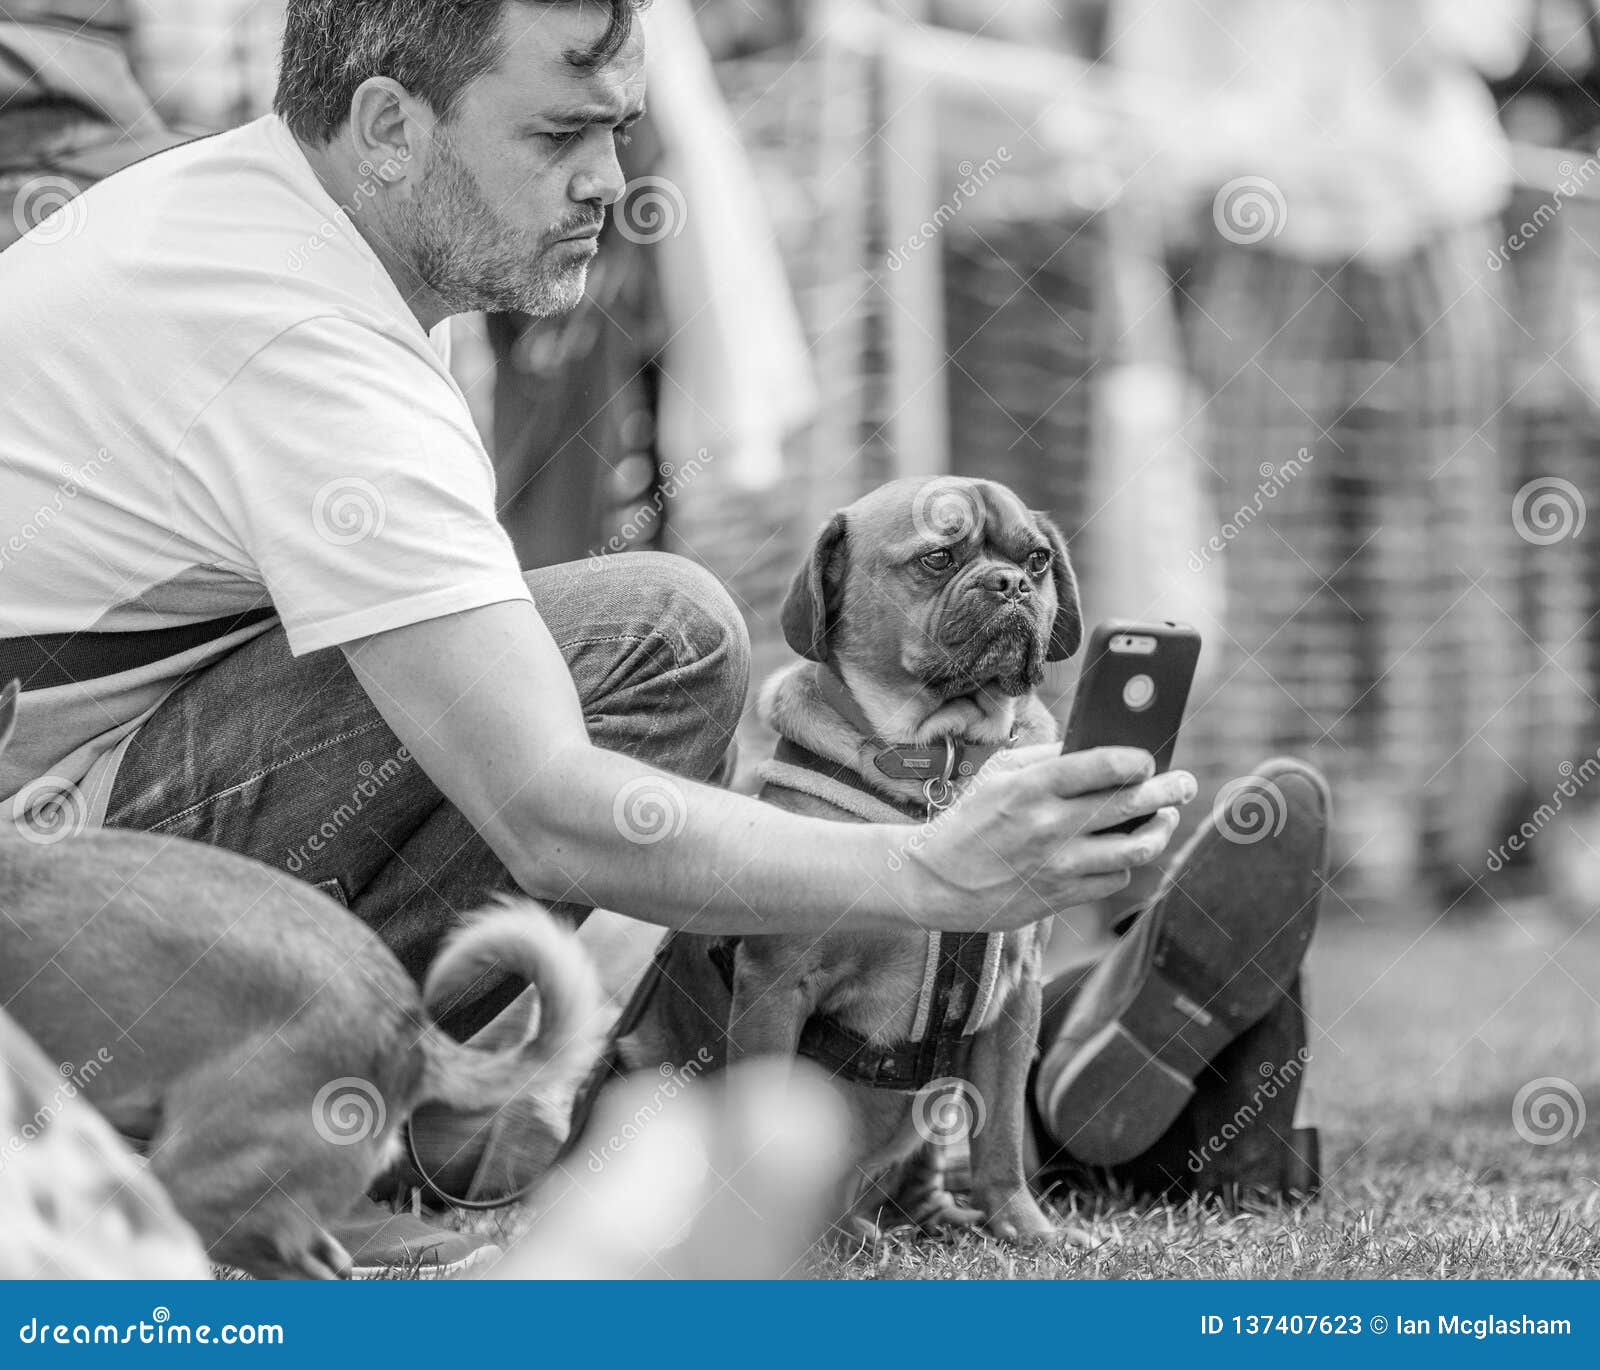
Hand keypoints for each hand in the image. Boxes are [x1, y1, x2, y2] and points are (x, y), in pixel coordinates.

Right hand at [901, 746, 1196, 931]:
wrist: (936, 881)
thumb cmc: (971, 819)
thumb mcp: (998, 774)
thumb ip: (1047, 757)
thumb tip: (1099, 745)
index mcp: (1031, 787)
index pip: (1101, 766)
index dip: (1137, 760)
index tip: (1149, 758)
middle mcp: (1048, 826)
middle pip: (1129, 805)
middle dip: (1168, 790)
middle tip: (1184, 783)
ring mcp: (1058, 865)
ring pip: (1135, 849)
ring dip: (1159, 830)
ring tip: (1164, 818)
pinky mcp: (1061, 896)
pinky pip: (1114, 879)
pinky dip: (1125, 863)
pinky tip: (1123, 850)